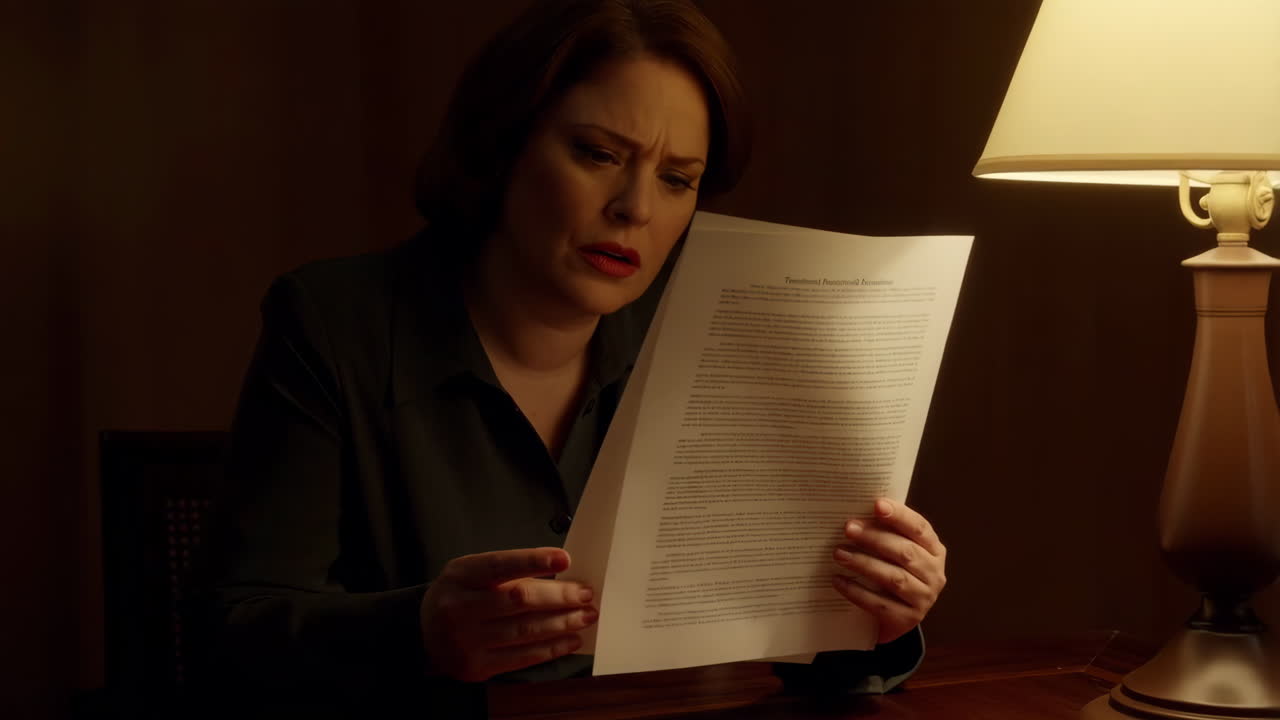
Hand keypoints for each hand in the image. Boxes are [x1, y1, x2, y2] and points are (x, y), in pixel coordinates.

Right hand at [420, 547, 597, 681]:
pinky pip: (523, 657)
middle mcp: (460, 607)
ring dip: (562, 623)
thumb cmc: (459, 595)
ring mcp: (467, 640)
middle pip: (519, 600)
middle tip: (586, 594)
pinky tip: (570, 639)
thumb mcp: (471, 572)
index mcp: (461, 575)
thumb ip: (508, 572)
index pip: (501, 565)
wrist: (424, 633)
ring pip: (525, 630)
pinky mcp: (477, 666)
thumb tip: (560, 576)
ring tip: (586, 616)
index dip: (534, 561)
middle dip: (559, 597)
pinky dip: (551, 648)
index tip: (565, 558)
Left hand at [832, 498, 946, 644]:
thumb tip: (857, 515)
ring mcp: (924, 599)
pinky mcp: (908, 619)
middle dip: (875, 538)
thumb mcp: (895, 552)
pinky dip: (857, 592)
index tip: (877, 504)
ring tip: (839, 554)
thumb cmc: (893, 572)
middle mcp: (935, 574)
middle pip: (905, 552)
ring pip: (894, 578)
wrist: (895, 618)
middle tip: (848, 529)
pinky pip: (880, 604)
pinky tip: (839, 581)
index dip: (899, 516)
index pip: (919, 528)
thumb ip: (885, 532)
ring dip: (864, 563)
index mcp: (934, 550)